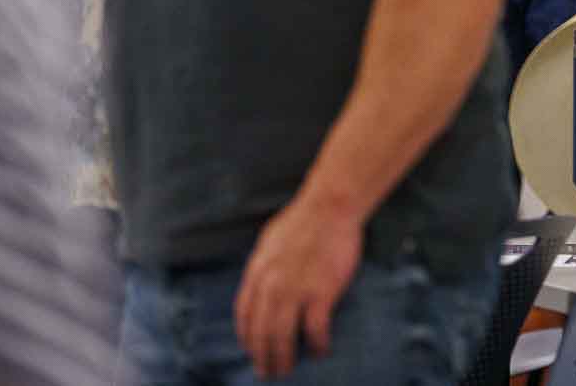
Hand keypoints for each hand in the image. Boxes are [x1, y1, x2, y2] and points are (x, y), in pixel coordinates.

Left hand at [234, 196, 363, 379]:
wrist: (330, 206)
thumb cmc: (303, 219)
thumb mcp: (269, 242)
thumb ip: (263, 267)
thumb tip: (261, 285)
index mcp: (257, 272)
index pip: (245, 315)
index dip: (247, 337)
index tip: (252, 349)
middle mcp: (271, 286)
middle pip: (261, 332)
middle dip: (262, 357)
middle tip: (268, 372)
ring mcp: (295, 290)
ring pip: (282, 337)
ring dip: (283, 358)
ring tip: (287, 369)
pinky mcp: (321, 292)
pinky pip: (315, 329)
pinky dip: (317, 344)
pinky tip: (321, 350)